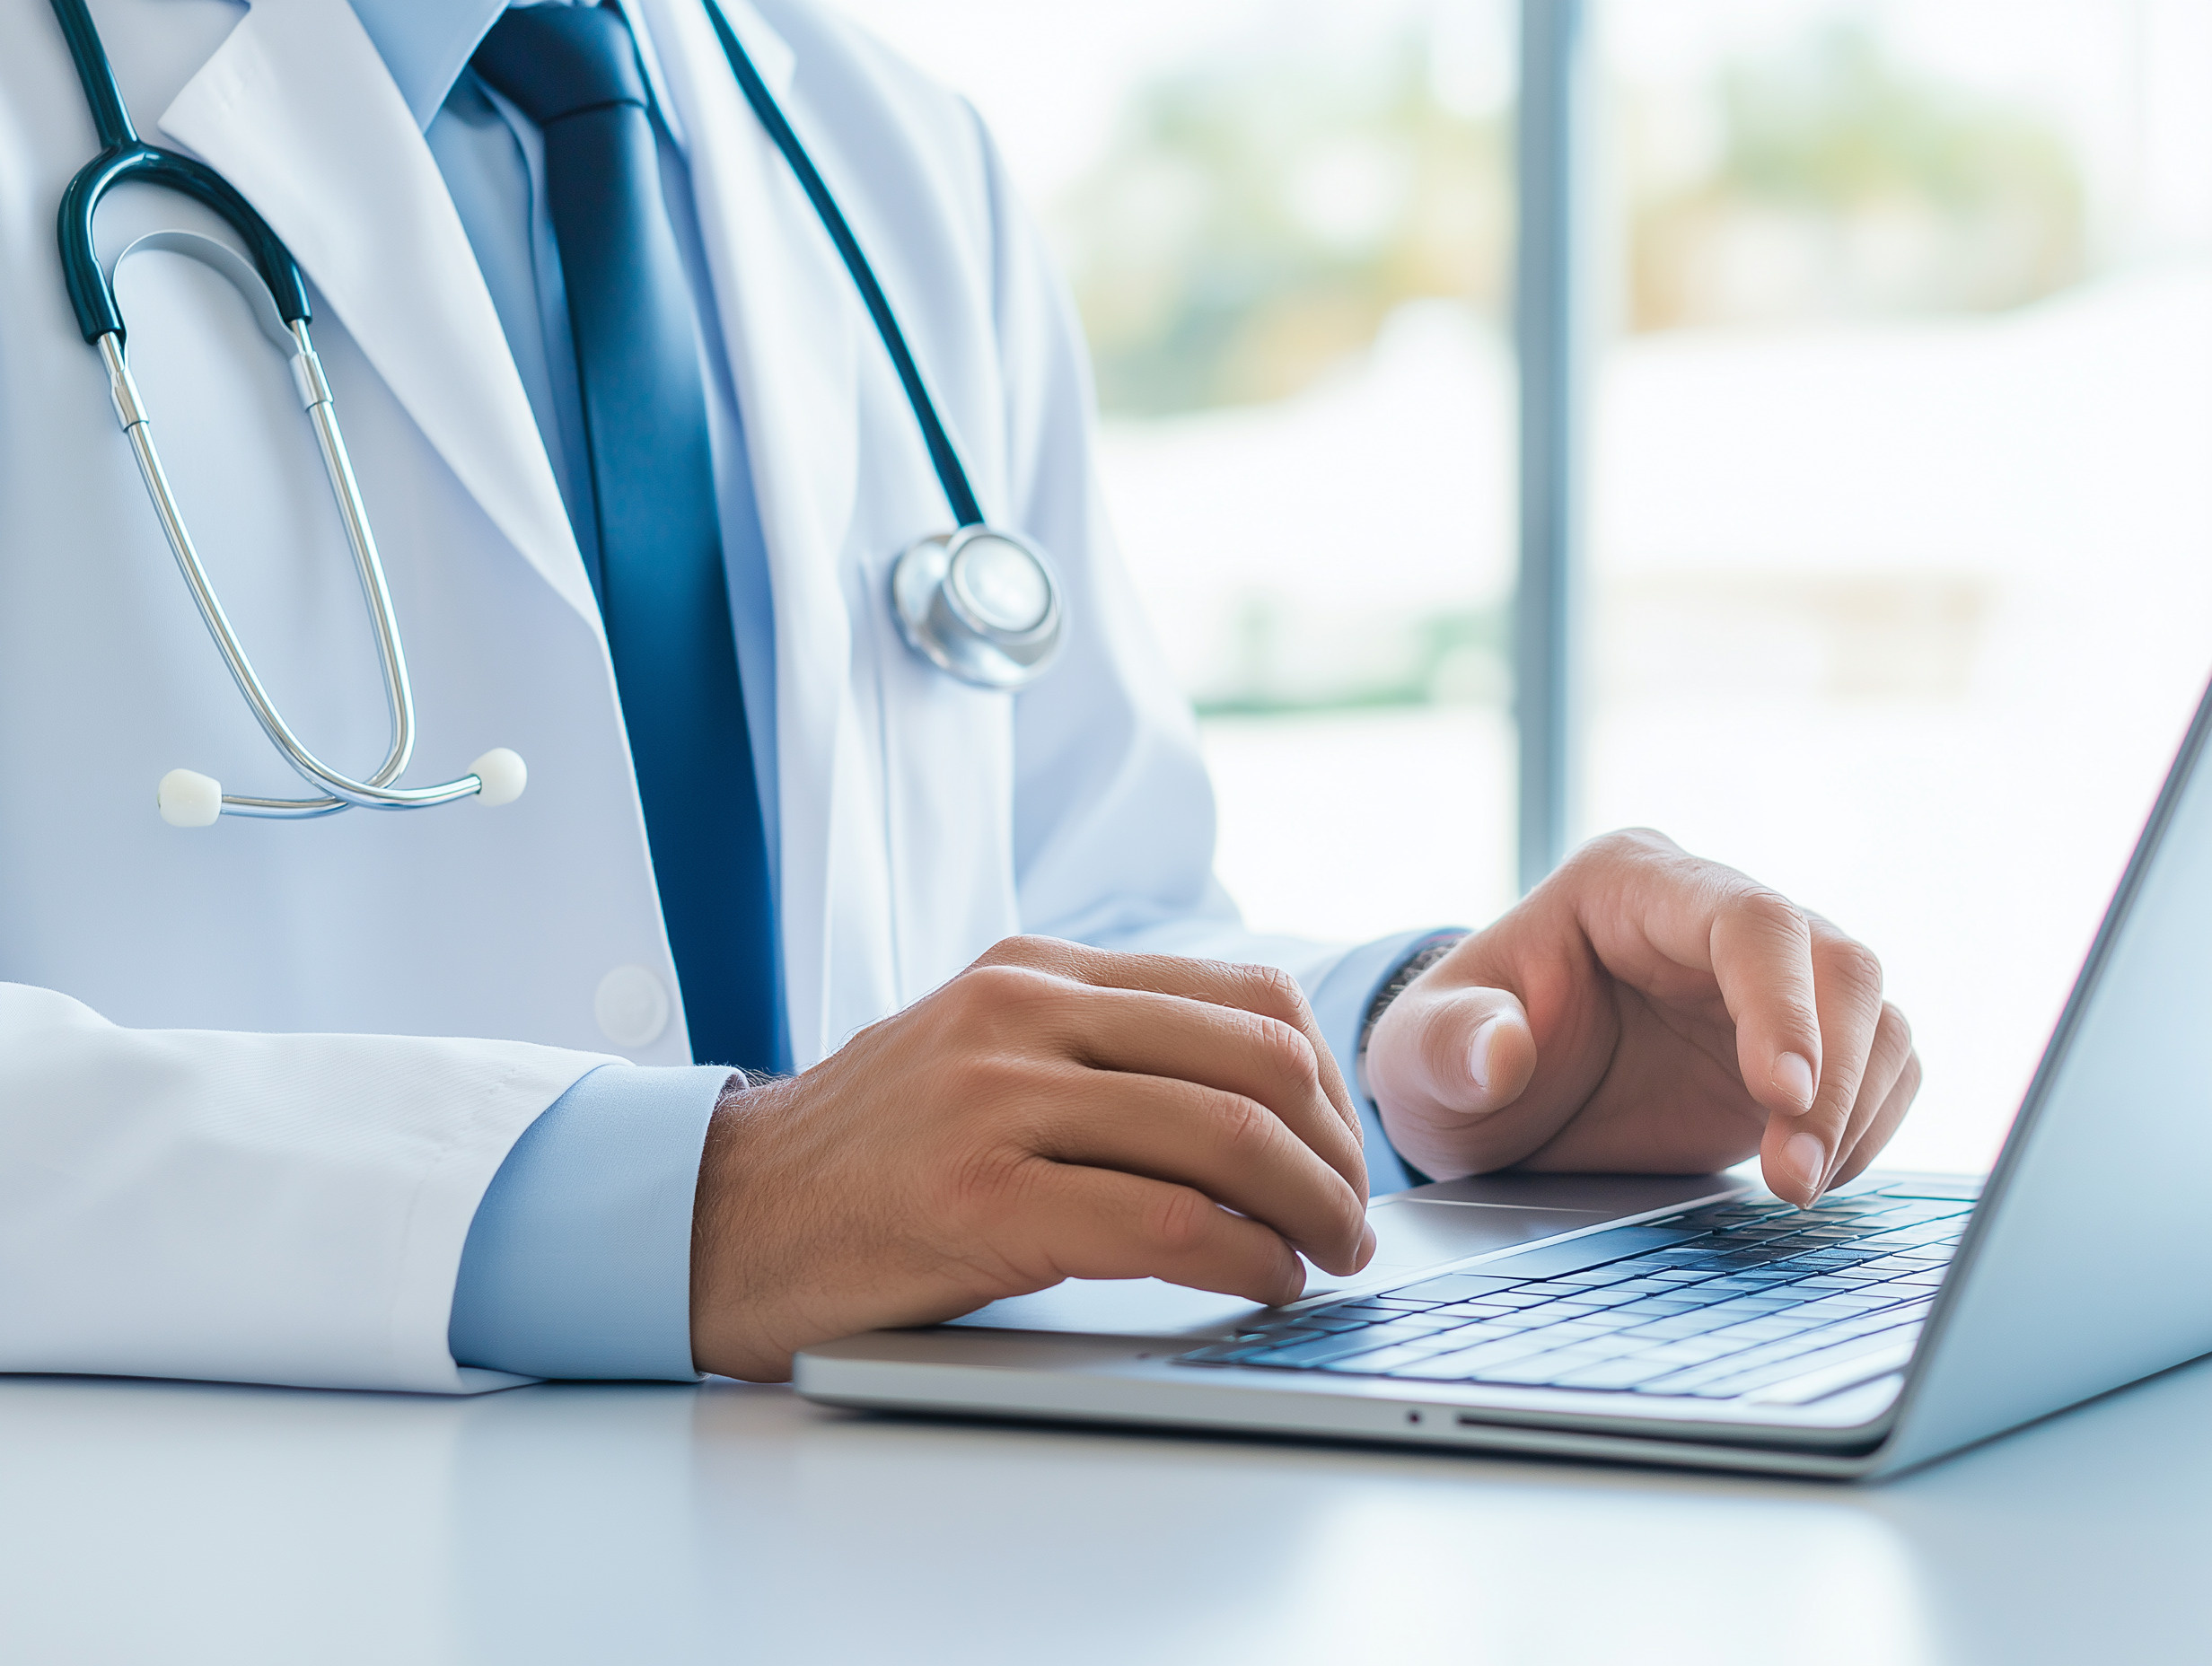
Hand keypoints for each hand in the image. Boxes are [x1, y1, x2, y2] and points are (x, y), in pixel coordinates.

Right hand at [688, 937, 1375, 1380]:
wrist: (715, 1215)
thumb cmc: (862, 1157)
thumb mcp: (977, 1056)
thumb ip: (1094, 1054)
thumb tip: (1256, 1110)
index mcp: (1032, 970)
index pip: (1241, 996)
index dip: (1324, 1079)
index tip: (1341, 1147)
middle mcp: (1020, 1011)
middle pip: (1254, 1058)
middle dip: (1335, 1150)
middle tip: (1354, 1217)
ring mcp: (997, 1098)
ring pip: (1225, 1134)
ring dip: (1312, 1209)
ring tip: (1328, 1257)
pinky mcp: (980, 1197)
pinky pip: (1166, 1222)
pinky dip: (1246, 1259)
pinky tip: (1264, 1282)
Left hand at [1363, 831, 1920, 1207]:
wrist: (1480, 1103)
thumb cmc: (1449, 1056)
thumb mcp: (1418, 1056)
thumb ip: (1450, 1045)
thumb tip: (1500, 1053)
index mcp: (1628, 884)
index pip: (1748, 919)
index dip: (1782, 1002)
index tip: (1781, 1095)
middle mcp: (1709, 916)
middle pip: (1837, 963)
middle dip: (1835, 1073)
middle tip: (1791, 1174)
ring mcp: (1761, 981)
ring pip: (1873, 1014)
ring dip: (1858, 1108)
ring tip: (1795, 1187)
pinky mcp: (1795, 1046)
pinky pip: (1878, 1068)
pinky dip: (1865, 1129)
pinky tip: (1808, 1178)